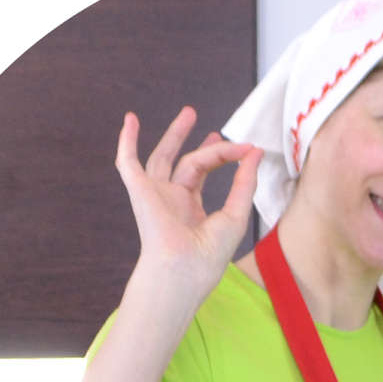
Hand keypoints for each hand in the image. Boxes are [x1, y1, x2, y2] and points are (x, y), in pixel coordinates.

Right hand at [115, 107, 262, 286]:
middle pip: (187, 164)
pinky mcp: (140, 191)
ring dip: (174, 135)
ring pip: (163, 157)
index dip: (226, 157)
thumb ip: (245, 182)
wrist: (184, 268)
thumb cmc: (209, 253)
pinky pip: (127, 163)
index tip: (248, 149)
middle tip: (215, 131)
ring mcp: (155, 195)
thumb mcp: (236, 214)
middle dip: (202, 146)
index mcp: (190, 209)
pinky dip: (127, 141)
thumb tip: (255, 152)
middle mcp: (171, 201)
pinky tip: (130, 120)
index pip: (206, 173)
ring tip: (189, 113)